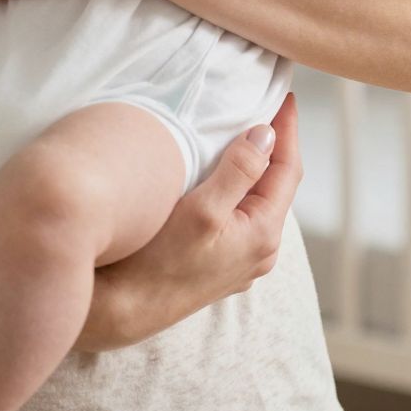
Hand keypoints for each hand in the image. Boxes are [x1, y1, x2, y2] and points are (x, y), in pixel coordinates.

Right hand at [83, 94, 302, 349]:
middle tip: (267, 109)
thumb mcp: (202, 209)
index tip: (285, 98)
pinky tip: (223, 180)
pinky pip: (241, 217)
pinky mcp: (219, 266)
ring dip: (255, 169)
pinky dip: (239, 191)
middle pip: (276, 187)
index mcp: (263, 234)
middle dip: (275, 147)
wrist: (121, 312)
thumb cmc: (157, 262)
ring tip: (246, 135)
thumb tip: (267, 134)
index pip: (289, 170)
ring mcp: (240, 262)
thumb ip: (240, 170)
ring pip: (257, 203)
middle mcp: (260, 252)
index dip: (288, 130)